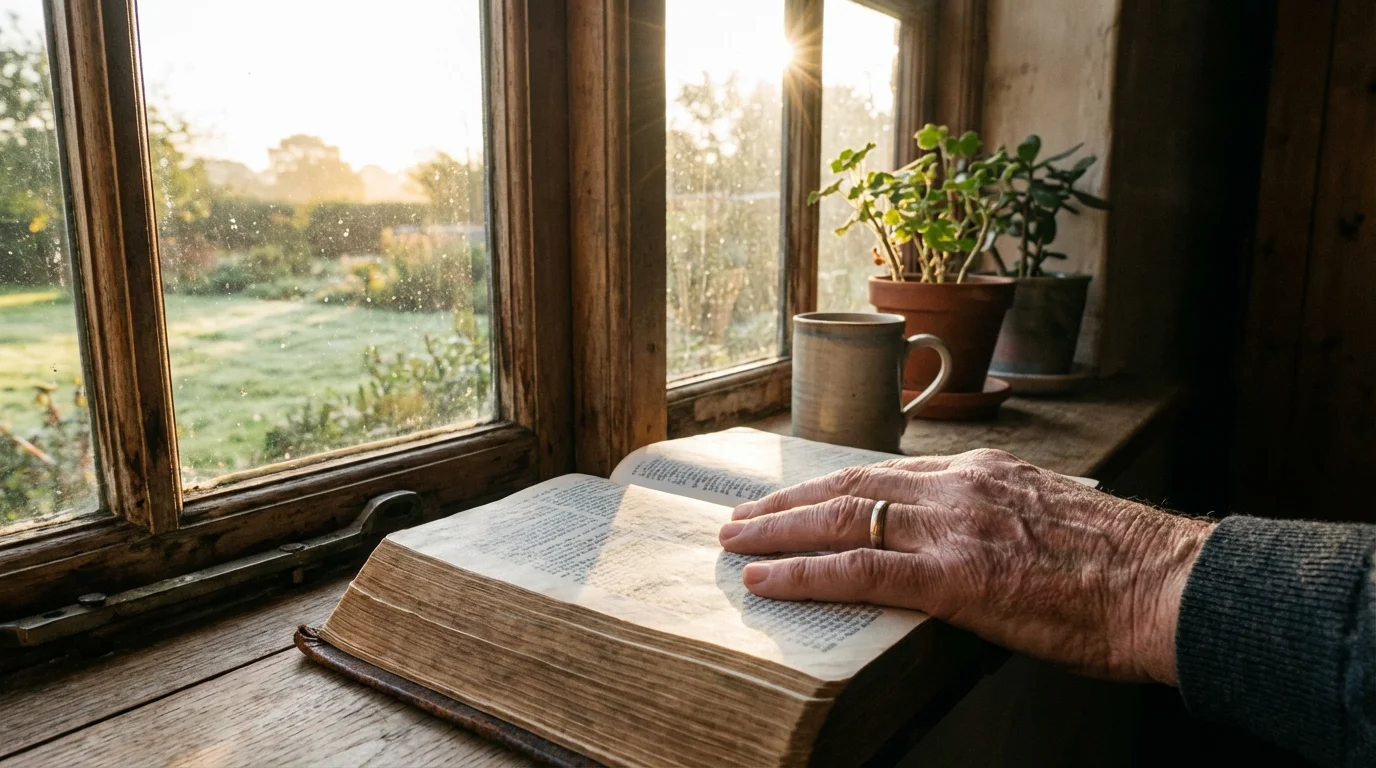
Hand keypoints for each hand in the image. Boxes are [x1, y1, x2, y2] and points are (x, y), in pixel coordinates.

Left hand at [718, 449, 1213, 684]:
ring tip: (736, 542)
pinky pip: (858, 570)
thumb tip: (972, 544)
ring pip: (841, 519)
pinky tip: (765, 580)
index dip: (831, 485)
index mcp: (982, 473)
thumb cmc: (1126, 567)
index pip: (886, 473)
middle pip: (849, 485)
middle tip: (742, 516)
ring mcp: (952, 527)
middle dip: (787, 502)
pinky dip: (803, 574)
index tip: (796, 496)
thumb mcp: (1052, 519)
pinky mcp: (952, 576)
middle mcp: (958, 487)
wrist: (1171, 585)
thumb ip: (999, 520)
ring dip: (778, 531)